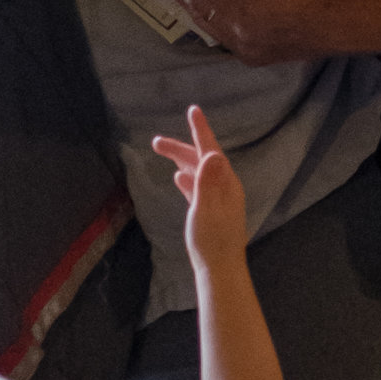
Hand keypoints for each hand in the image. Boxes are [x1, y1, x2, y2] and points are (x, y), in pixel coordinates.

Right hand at [152, 102, 247, 272]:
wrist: (219, 269)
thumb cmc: (212, 241)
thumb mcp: (207, 209)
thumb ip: (208, 182)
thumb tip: (213, 154)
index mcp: (225, 183)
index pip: (211, 150)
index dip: (200, 130)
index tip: (193, 110)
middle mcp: (224, 188)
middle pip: (200, 160)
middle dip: (180, 148)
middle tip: (155, 142)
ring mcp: (217, 200)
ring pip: (197, 172)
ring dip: (180, 161)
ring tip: (162, 152)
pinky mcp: (210, 212)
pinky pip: (197, 188)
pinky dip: (187, 179)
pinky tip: (177, 178)